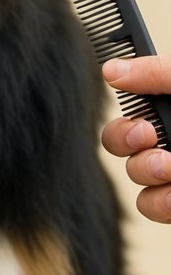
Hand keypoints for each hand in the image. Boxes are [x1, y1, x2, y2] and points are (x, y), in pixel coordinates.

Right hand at [102, 56, 170, 222]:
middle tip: (149, 136)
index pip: (131, 109)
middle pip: (118, 142)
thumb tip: (110, 69)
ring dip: (147, 170)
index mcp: (169, 112)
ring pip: (134, 175)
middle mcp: (168, 142)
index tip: (140, 119)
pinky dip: (163, 201)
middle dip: (124, 139)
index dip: (125, 116)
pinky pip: (151, 205)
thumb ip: (156, 73)